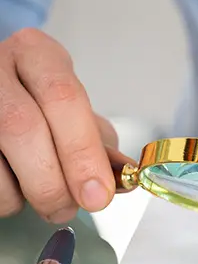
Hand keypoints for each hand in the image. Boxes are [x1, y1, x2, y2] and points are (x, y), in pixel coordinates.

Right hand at [0, 28, 121, 222]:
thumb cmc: (40, 105)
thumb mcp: (74, 111)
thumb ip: (98, 144)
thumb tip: (120, 181)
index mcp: (36, 54)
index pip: (63, 97)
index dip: (82, 150)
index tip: (99, 193)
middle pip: (23, 128)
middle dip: (54, 182)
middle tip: (70, 209)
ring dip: (25, 195)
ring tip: (46, 200)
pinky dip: (5, 197)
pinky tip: (16, 189)